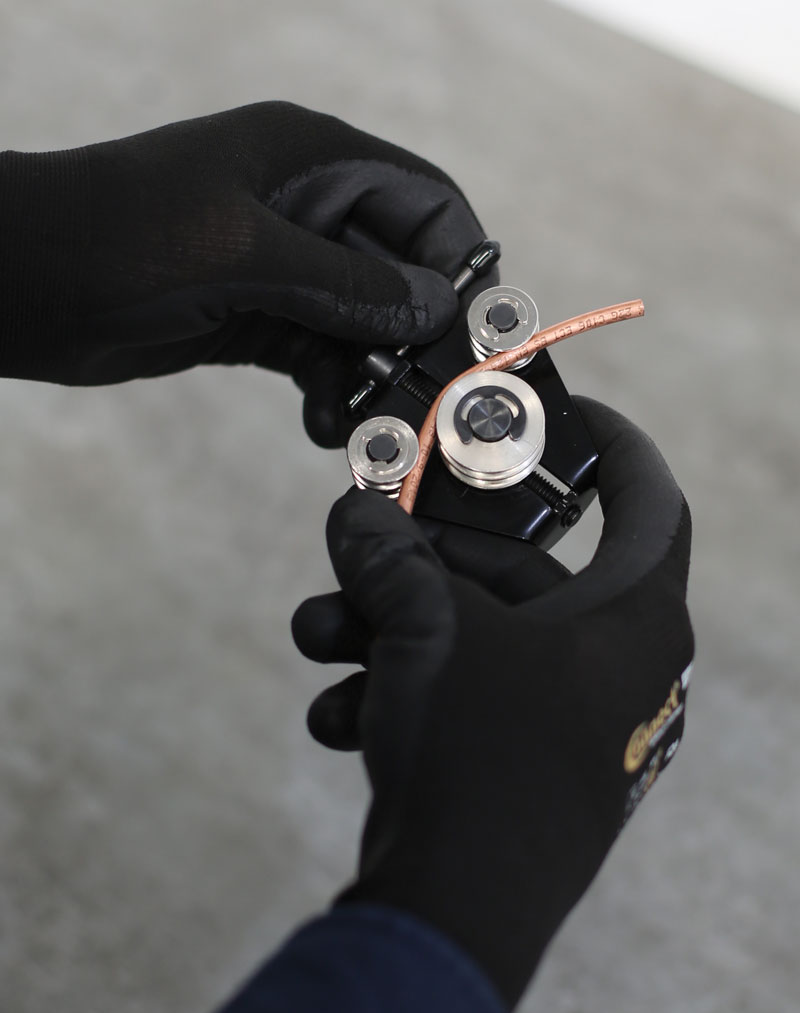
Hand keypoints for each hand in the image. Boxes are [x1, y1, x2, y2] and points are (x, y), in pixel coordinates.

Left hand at [0, 102, 485, 443]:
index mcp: (311, 159)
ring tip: (366, 423)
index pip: (423, 200)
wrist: (21, 285)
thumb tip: (433, 309)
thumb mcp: (243, 256)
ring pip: (361, 322)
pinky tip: (328, 426)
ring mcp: (280, 267)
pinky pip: (318, 356)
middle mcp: (306, 209)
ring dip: (372, 374)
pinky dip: (330, 390)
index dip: (459, 260)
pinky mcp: (253, 318)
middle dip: (417, 334)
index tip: (477, 333)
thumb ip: (344, 283)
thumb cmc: (122, 240)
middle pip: (399, 268)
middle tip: (428, 399)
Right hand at [292, 398, 693, 1011]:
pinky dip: (400, 697)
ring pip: (474, 644)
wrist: (457, 910)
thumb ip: (391, 558)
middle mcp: (613, 670)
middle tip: (358, 542)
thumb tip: (356, 518)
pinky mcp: (517, 774)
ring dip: (388, 633)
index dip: (616, 448)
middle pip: (520, 577)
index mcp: (635, 620)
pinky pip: (461, 707)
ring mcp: (565, 729)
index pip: (649, 506)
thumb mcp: (428, 627)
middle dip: (422, 562)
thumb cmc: (478, 748)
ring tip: (321, 635)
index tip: (573, 415)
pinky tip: (339, 715)